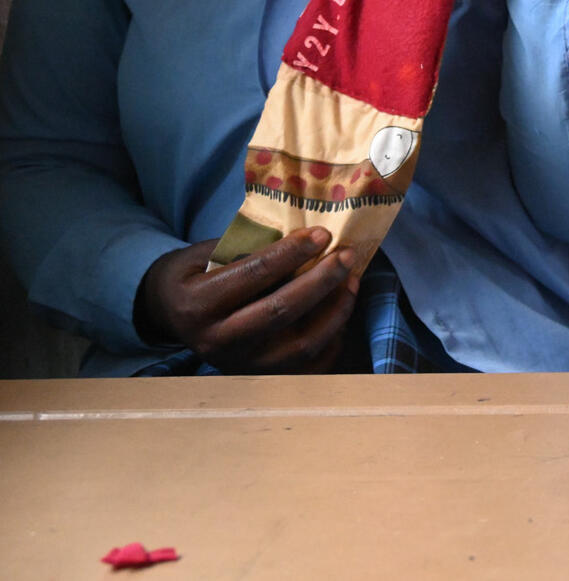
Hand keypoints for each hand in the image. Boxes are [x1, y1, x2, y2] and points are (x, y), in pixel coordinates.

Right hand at [137, 229, 360, 373]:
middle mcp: (217, 341)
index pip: (253, 275)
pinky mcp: (260, 378)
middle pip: (281, 311)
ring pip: (300, 344)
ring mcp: (240, 365)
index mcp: (198, 304)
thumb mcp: (206, 253)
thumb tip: (304, 237)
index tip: (323, 234)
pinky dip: (332, 339)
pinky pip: (309, 366)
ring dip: (334, 310)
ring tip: (351, 280)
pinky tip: (341, 311)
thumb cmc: (194, 276)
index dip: (292, 252)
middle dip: (321, 280)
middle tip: (346, 255)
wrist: (171, 316)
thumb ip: (248, 248)